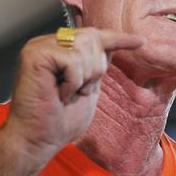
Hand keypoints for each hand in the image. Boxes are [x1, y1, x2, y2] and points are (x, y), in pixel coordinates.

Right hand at [3, 27, 143, 161]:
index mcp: (58, 50)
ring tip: (67, 94)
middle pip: (92, 37)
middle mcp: (46, 43)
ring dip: (84, 77)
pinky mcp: (34, 55)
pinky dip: (73, 82)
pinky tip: (60, 95)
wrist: (37, 141)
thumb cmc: (59, 121)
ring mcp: (38, 47)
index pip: (93, 35)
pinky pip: (72, 60)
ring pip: (84, 48)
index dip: (118, 38)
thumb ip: (95, 66)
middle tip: (80, 91)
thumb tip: (112, 47)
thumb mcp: (88, 88)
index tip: (140, 42)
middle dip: (96, 68)